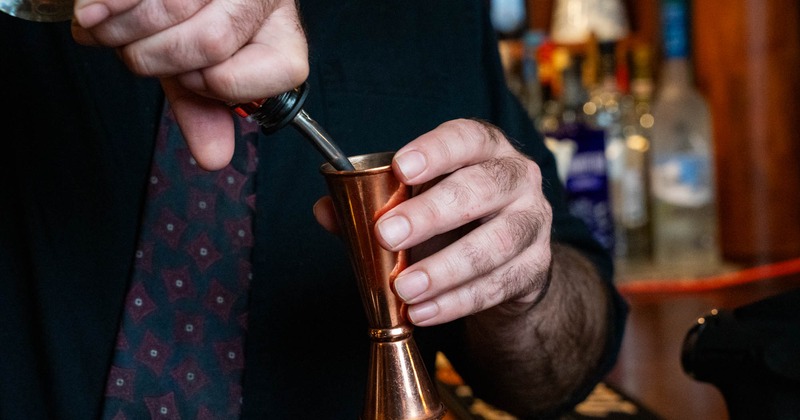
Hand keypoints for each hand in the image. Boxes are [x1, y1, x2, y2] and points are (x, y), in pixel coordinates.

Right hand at [71, 0, 307, 169]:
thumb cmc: (195, 24)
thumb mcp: (200, 70)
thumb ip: (204, 109)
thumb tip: (214, 157)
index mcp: (281, 38)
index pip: (258, 73)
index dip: (211, 84)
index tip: (189, 79)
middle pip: (212, 42)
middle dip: (156, 56)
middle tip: (132, 53)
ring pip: (178, 7)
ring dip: (124, 28)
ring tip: (101, 29)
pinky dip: (109, 4)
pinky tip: (90, 13)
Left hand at [314, 119, 553, 325]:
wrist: (507, 261)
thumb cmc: (453, 219)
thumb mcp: (417, 202)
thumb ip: (372, 204)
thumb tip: (324, 210)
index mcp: (487, 149)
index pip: (467, 138)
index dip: (436, 151)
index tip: (401, 168)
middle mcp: (518, 178)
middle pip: (484, 188)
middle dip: (433, 213)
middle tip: (388, 234)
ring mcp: (533, 223)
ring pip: (496, 243)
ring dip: (445, 268)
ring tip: (404, 287)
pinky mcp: (535, 268)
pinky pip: (498, 286)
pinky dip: (457, 302)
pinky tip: (423, 312)